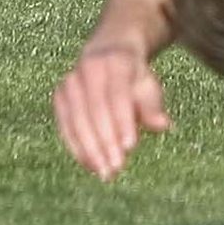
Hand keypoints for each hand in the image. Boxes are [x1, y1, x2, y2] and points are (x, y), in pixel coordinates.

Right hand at [53, 41, 170, 180]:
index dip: (123, 122)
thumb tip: (163, 126)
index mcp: (116, 61)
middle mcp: (90, 68)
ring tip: (105, 172)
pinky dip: (78, 148)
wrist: (107, 53)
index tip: (130, 148)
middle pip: (96, 110)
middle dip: (106, 142)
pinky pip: (66, 127)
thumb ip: (153, 106)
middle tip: (116, 168)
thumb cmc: (134, 76)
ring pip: (78, 121)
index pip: (119, 95)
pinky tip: (91, 165)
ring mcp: (71, 81)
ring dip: (90, 150)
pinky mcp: (60, 96)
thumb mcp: (148, 85)